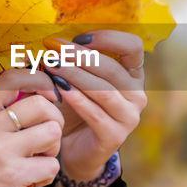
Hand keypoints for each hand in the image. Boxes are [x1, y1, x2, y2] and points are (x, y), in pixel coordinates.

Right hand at [0, 68, 63, 186]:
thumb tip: (38, 96)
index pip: (13, 78)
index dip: (39, 81)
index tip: (49, 95)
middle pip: (42, 104)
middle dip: (55, 120)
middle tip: (47, 137)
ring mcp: (0, 151)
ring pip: (53, 132)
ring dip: (53, 148)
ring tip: (38, 160)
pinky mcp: (13, 175)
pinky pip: (52, 165)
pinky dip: (48, 175)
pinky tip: (32, 182)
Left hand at [41, 30, 146, 178]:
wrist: (74, 149)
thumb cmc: (76, 108)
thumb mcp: (77, 81)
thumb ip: (71, 61)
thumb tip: (50, 42)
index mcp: (132, 75)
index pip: (133, 47)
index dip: (109, 38)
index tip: (80, 37)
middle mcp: (137, 95)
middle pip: (112, 68)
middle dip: (80, 55)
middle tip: (54, 47)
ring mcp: (129, 117)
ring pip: (103, 90)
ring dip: (75, 74)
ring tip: (51, 64)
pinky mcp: (115, 136)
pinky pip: (95, 114)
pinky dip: (77, 99)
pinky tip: (59, 89)